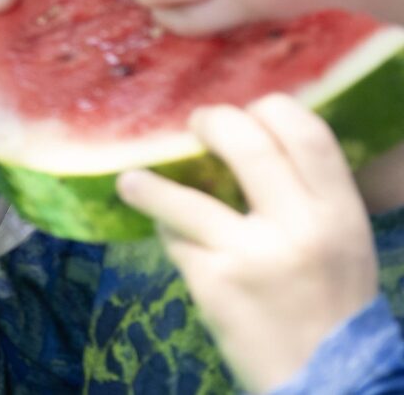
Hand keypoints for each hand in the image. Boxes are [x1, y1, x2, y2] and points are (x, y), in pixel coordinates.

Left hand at [116, 96, 378, 392]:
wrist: (330, 379)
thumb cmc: (332, 302)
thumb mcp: (342, 240)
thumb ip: (306, 193)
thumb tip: (254, 136)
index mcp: (339, 212)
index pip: (307, 131)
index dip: (269, 108)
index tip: (247, 110)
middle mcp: (298, 226)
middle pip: (244, 142)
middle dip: (212, 122)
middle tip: (196, 125)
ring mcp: (251, 254)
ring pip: (185, 196)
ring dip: (149, 184)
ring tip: (133, 180)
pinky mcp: (214, 282)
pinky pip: (174, 238)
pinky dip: (167, 232)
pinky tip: (165, 231)